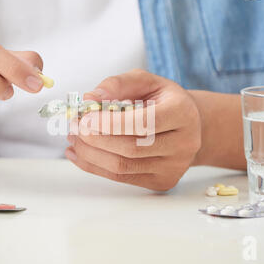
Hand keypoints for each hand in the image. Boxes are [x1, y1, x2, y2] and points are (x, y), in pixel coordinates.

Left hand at [65, 69, 201, 190]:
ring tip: (74, 139)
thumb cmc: (163, 101)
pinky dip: (95, 167)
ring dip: (90, 154)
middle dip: (95, 138)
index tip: (84, 117)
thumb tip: (89, 99)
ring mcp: (174, 166)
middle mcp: (184, 143)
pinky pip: (122, 178)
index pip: (143, 122)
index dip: (110, 122)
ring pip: (123, 167)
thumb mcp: (144, 81)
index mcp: (182, 113)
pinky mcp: (163, 182)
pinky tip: (80, 154)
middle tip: (73, 126)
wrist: (190, 125)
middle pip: (131, 148)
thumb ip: (116, 85)